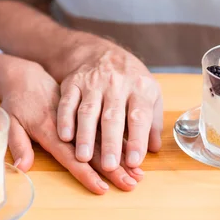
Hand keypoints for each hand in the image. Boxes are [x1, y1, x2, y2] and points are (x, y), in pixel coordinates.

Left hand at [0, 59, 142, 193]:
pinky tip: (138, 148)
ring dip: (124, 152)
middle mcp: (70, 121)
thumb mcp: (9, 122)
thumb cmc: (18, 102)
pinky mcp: (89, 104)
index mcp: (49, 128)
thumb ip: (18, 145)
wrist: (26, 73)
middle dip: (114, 166)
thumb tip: (23, 167)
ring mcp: (82, 110)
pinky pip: (109, 120)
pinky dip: (124, 134)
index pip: (69, 156)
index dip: (85, 173)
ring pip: (108, 133)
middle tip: (130, 184)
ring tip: (138, 171)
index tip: (101, 188)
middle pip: (95, 147)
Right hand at [55, 36, 162, 171]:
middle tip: (109, 167)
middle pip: (113, 117)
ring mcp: (93, 83)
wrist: (103, 53)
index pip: (140, 117)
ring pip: (89, 111)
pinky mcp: (74, 82)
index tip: (135, 162)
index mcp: (140, 89)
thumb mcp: (150, 95)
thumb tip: (154, 149)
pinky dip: (65, 119)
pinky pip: (68, 102)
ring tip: (83, 158)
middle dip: (111, 143)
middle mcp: (117, 84)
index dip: (137, 140)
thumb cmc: (131, 81)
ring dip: (85, 135)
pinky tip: (65, 136)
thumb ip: (152, 123)